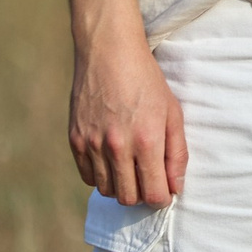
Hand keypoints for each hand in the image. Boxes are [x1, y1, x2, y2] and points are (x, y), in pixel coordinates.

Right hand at [69, 30, 186, 205]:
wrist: (109, 53)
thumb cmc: (147, 81)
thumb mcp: (172, 113)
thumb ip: (177, 153)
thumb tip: (175, 187)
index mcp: (146, 140)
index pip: (153, 194)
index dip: (162, 198)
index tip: (165, 191)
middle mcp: (117, 146)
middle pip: (128, 198)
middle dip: (142, 195)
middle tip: (148, 179)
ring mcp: (92, 144)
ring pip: (106, 190)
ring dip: (120, 186)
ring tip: (130, 168)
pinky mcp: (75, 140)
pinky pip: (87, 177)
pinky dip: (100, 176)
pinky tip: (111, 160)